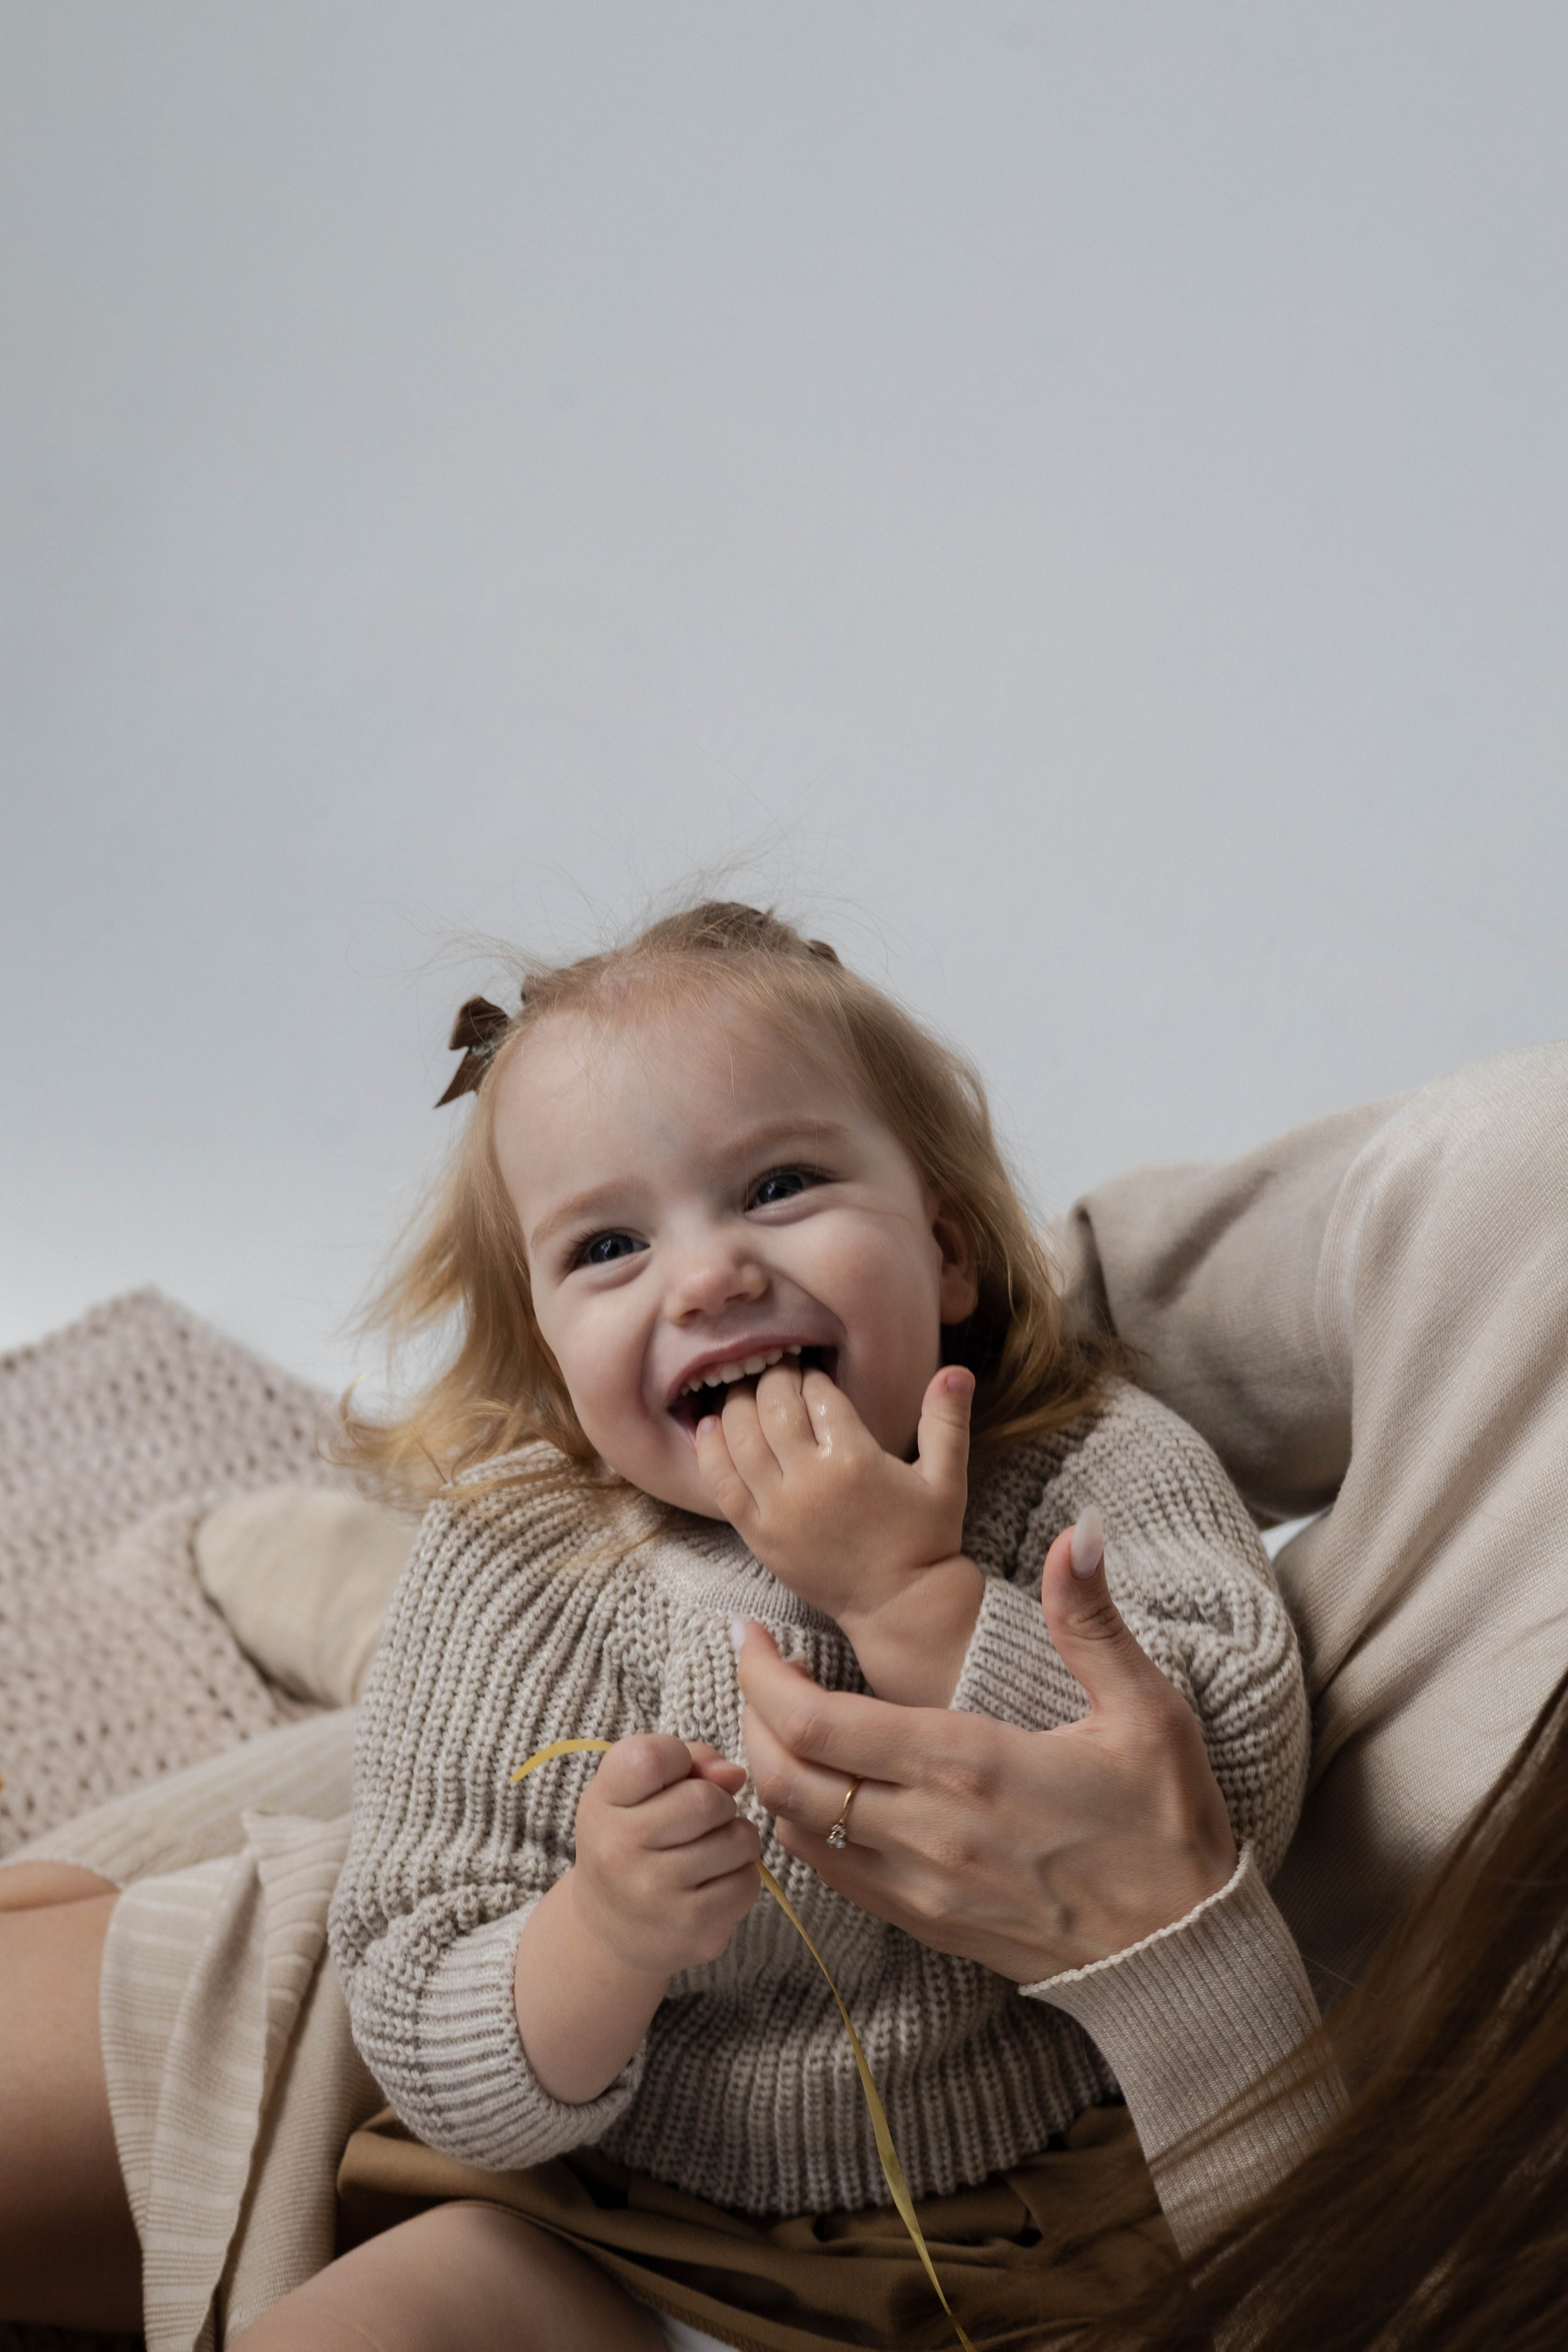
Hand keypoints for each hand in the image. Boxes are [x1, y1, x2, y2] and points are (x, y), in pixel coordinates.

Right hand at [515, 1736, 760, 2102]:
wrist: (606, 1936)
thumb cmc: (627, 1843)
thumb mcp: (629, 1793)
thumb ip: (682, 1761)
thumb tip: (734, 1772)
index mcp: (602, 1806)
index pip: (653, 1754)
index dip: (676, 1759)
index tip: (667, 1778)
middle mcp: (621, 1856)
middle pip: (710, 1799)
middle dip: (713, 1805)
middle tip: (690, 1824)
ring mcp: (658, 1901)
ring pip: (739, 1841)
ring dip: (731, 1843)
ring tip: (696, 1858)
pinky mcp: (695, 1936)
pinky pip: (750, 1886)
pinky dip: (739, 1883)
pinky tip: (705, 1890)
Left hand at [695, 1359, 983, 1704]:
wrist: (898, 1605)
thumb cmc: (926, 1539)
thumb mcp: (947, 1478)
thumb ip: (948, 1421)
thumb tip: (957, 1369)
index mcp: (855, 1459)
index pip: (817, 1393)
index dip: (811, 1373)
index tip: (811, 1369)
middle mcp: (810, 1480)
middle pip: (773, 1407)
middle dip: (773, 1379)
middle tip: (777, 1373)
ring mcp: (778, 1509)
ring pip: (740, 1438)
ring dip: (737, 1404)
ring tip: (746, 1391)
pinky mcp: (757, 1534)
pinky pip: (720, 1483)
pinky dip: (710, 1450)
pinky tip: (709, 1427)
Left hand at [737, 1520, 1238, 1979]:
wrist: (1184, 1953)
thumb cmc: (1167, 1824)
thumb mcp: (1147, 1710)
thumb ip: (1091, 1620)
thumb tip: (1080, 1530)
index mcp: (969, 1765)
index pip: (819, 1721)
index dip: (762, 1673)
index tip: (750, 1632)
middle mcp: (927, 1831)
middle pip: (785, 1774)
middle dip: (749, 1712)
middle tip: (756, 1665)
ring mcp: (920, 1886)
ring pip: (795, 1829)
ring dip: (769, 1770)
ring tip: (779, 1718)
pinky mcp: (926, 1922)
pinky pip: (830, 1875)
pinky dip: (801, 1826)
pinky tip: (821, 1786)